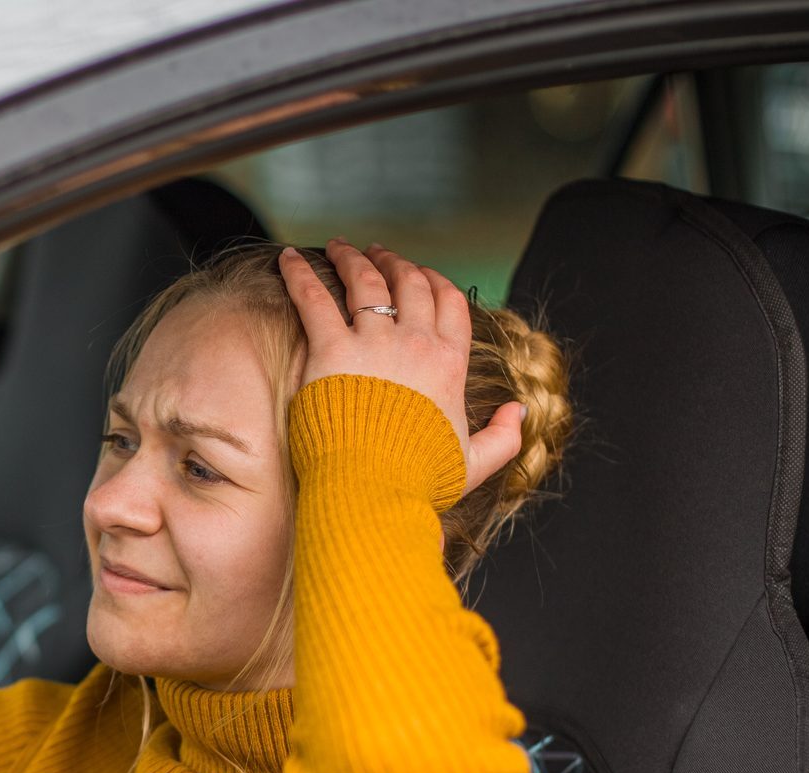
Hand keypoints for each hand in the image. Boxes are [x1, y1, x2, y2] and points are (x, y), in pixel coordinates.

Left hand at [279, 240, 522, 493]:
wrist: (375, 490)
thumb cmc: (418, 480)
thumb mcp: (474, 464)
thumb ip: (503, 437)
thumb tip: (519, 411)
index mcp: (450, 363)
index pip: (450, 303)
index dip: (434, 281)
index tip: (419, 272)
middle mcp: (416, 343)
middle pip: (409, 284)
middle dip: (394, 262)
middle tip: (376, 253)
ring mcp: (374, 343)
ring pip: (366, 282)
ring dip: (353, 258)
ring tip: (342, 247)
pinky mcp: (330, 350)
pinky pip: (314, 298)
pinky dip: (299, 274)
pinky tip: (289, 258)